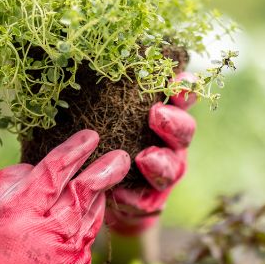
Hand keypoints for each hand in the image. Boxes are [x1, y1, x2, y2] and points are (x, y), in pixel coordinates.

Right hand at [0, 130, 128, 263]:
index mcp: (19, 219)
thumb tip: (25, 169)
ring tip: (103, 185)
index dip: (74, 151)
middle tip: (120, 155)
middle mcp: (49, 239)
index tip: (90, 136)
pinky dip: (83, 236)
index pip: (55, 173)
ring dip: (98, 202)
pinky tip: (79, 229)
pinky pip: (84, 252)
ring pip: (91, 223)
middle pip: (86, 194)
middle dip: (105, 171)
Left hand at [105, 72, 196, 235]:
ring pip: (172, 167)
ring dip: (160, 162)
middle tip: (156, 115)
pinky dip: (135, 197)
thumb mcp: (101, 112)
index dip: (185, 88)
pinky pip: (148, 200)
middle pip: (184, 130)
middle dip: (174, 121)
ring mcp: (164, 172)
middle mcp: (169, 142)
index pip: (181, 97)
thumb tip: (79, 62)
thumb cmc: (99, 139)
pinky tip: (121, 193)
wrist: (94, 188)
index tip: (178, 79)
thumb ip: (103, 95)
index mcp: (162, 114)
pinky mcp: (151, 201)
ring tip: (145, 159)